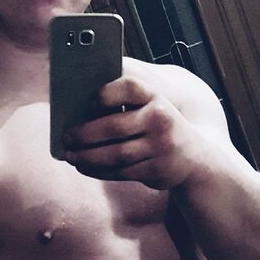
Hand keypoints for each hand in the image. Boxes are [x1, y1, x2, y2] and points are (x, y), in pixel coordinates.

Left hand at [62, 75, 201, 189]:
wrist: (193, 158)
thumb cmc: (157, 127)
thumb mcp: (149, 107)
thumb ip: (122, 103)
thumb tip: (75, 109)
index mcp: (154, 97)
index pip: (129, 87)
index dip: (105, 93)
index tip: (87, 102)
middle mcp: (159, 119)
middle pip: (113, 127)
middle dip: (83, 134)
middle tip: (66, 137)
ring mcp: (160, 147)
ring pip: (114, 154)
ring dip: (86, 157)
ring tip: (70, 156)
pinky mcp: (156, 170)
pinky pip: (120, 172)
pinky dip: (98, 171)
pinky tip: (84, 167)